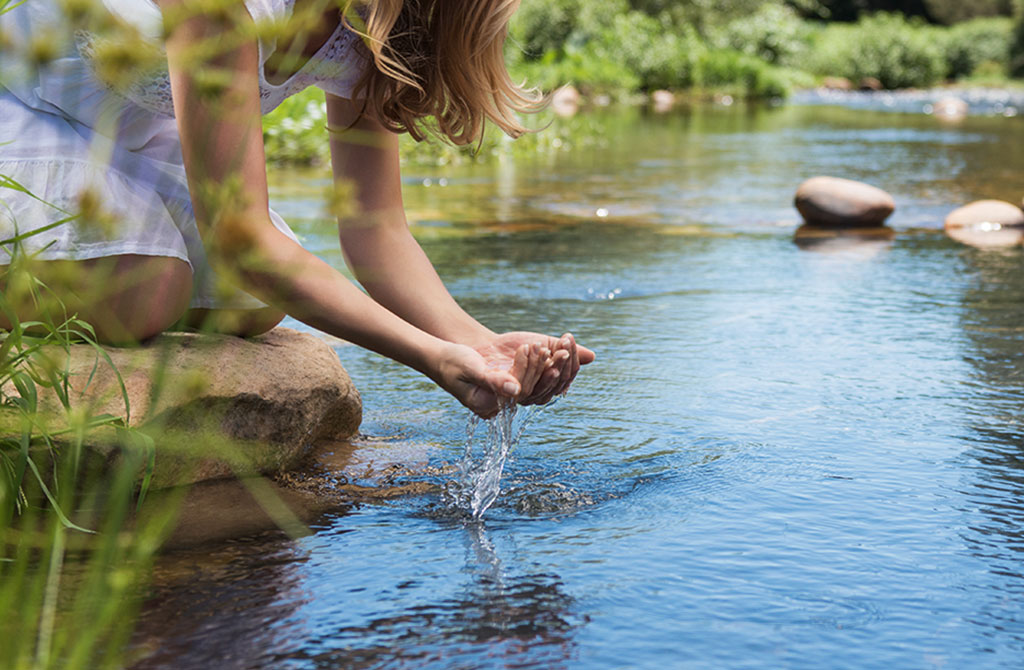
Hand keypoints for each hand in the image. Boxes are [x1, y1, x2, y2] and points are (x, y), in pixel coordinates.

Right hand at [431, 341, 551, 418]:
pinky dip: (532, 365)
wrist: (441, 359)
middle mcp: (495, 405)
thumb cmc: (451, 362)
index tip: (529, 348)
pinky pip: (523, 379)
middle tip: (544, 347)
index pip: (515, 391)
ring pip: (527, 384)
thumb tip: (515, 390)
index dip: (526, 370)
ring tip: (544, 347)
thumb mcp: (471, 369)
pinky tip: (540, 351)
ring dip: (537, 366)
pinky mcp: (503, 388)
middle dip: (536, 368)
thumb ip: (492, 381)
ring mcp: (499, 398)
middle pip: (524, 389)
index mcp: (485, 405)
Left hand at [474, 332, 594, 404]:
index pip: (566, 377)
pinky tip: (528, 348)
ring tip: (547, 347)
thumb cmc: (517, 347)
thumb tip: (591, 356)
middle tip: (562, 345)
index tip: (568, 339)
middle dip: (560, 364)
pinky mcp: (502, 393)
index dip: (570, 360)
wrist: (488, 346)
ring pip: (538, 387)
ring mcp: (519, 397)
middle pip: (556, 385)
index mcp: (549, 385)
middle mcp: (536, 395)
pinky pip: (516, 384)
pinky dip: (524, 364)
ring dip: (543, 365)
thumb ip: (564, 351)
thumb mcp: (545, 345)